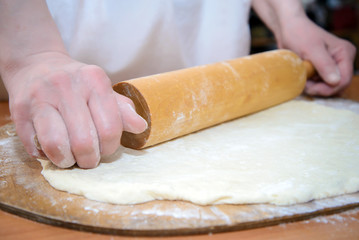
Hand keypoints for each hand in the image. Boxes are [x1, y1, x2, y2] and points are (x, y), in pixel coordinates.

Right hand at [5, 52, 146, 167]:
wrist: (36, 66)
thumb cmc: (76, 85)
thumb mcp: (102, 90)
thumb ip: (122, 110)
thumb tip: (140, 127)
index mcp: (94, 80)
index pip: (110, 128)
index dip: (109, 147)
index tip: (105, 149)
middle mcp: (67, 85)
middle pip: (84, 141)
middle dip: (89, 159)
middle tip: (88, 159)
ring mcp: (41, 96)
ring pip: (57, 145)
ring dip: (66, 161)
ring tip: (70, 158)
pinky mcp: (19, 109)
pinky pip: (35, 145)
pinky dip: (46, 156)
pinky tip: (52, 149)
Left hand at [277, 17, 355, 95]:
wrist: (288, 28)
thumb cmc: (299, 34)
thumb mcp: (311, 50)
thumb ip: (324, 65)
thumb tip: (335, 81)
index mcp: (345, 53)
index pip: (344, 80)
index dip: (328, 89)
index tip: (309, 88)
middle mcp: (342, 59)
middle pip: (337, 85)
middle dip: (320, 88)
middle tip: (303, 83)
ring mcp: (333, 64)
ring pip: (328, 86)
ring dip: (314, 87)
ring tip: (302, 77)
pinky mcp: (323, 68)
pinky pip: (320, 83)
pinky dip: (311, 84)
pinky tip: (303, 77)